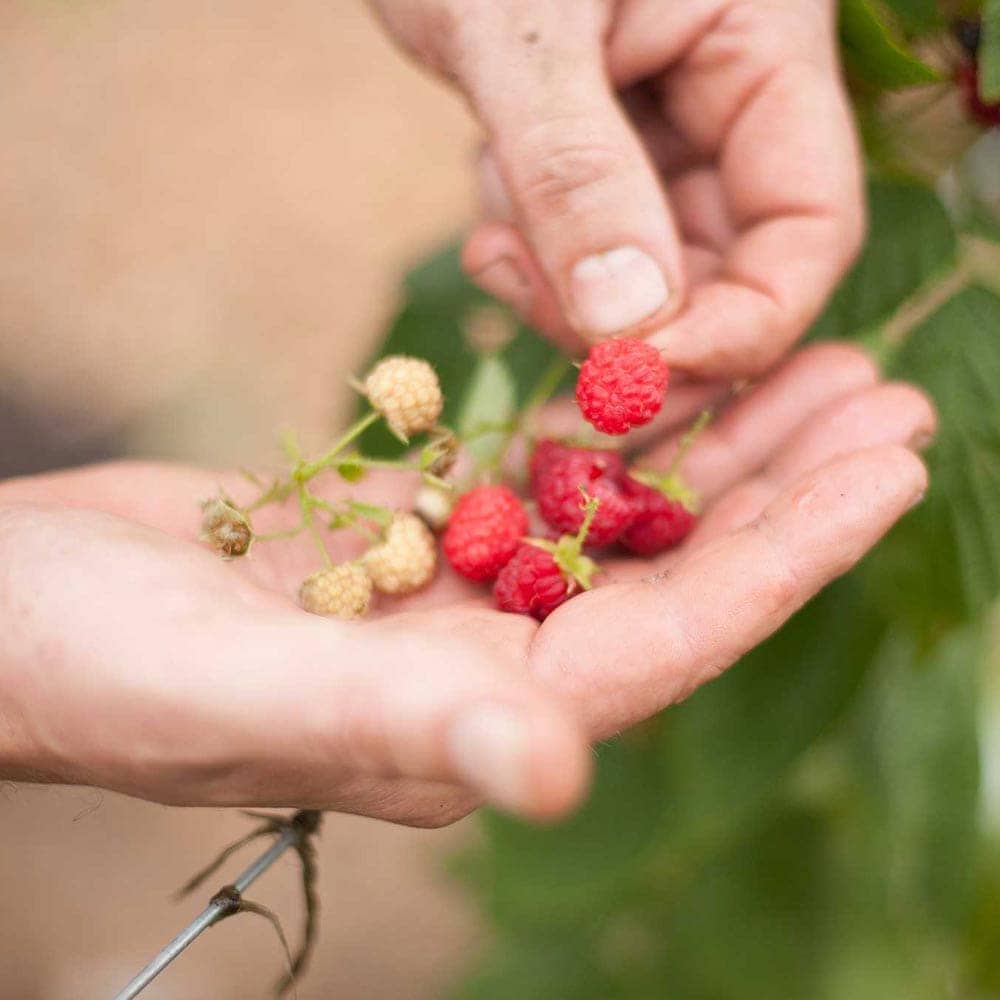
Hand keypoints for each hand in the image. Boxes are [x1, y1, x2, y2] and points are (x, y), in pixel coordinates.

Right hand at [0, 346, 929, 825]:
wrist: (11, 615)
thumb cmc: (90, 666)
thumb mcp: (235, 693)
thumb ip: (397, 730)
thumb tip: (553, 779)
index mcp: (470, 722)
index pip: (669, 639)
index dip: (785, 557)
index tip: (881, 471)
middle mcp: (484, 669)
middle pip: (672, 572)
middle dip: (785, 488)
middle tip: (885, 399)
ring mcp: (452, 599)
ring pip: (619, 518)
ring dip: (716, 446)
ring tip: (809, 368)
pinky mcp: (412, 538)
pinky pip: (542, 479)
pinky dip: (610, 429)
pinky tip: (666, 380)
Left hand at [372, 0, 863, 375]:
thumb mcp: (521, 32)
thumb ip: (576, 174)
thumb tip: (627, 331)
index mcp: (762, 46)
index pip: (808, 226)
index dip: (742, 325)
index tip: (637, 374)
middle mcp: (729, 105)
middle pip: (728, 274)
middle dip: (638, 335)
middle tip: (558, 369)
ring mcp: (664, 139)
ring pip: (648, 281)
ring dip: (569, 298)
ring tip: (494, 242)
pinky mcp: (601, 166)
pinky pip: (588, 257)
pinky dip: (539, 270)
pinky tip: (490, 231)